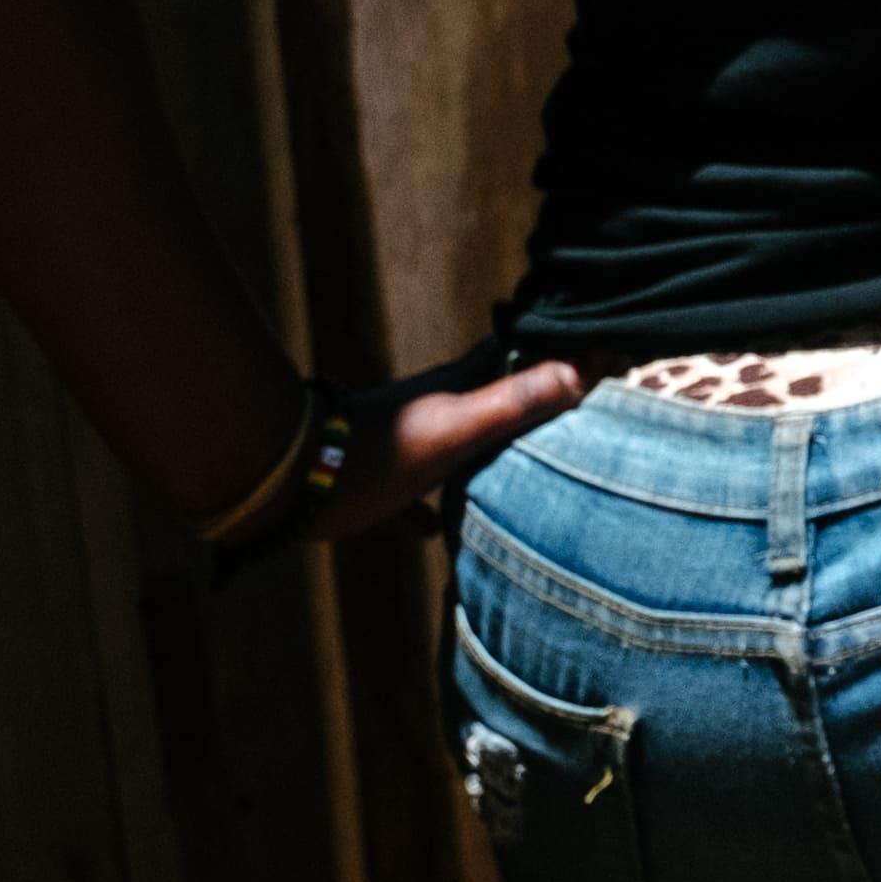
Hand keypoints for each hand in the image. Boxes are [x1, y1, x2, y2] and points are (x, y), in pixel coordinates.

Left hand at [298, 356, 588, 547]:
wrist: (293, 483)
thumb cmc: (380, 453)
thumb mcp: (454, 430)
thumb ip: (510, 405)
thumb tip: (578, 375)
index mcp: (456, 388)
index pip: (510, 353)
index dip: (546, 348)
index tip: (587, 350)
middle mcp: (435, 409)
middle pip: (490, 397)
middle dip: (526, 401)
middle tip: (568, 413)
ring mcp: (407, 445)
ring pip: (458, 443)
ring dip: (487, 453)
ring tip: (523, 472)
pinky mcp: (380, 483)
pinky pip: (417, 494)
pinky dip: (431, 509)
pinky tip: (435, 533)